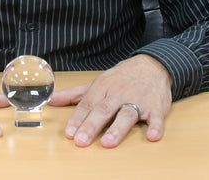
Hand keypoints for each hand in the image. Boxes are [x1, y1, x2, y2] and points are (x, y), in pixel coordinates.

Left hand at [49, 54, 171, 147]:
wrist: (152, 65)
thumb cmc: (121, 78)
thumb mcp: (96, 83)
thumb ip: (74, 94)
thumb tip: (52, 101)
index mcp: (103, 87)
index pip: (87, 105)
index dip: (77, 119)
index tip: (69, 133)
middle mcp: (119, 93)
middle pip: (103, 110)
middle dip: (92, 126)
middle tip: (81, 141)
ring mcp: (138, 99)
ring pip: (127, 114)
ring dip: (118, 128)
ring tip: (108, 142)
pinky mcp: (156, 106)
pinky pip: (156, 117)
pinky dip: (155, 126)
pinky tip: (152, 136)